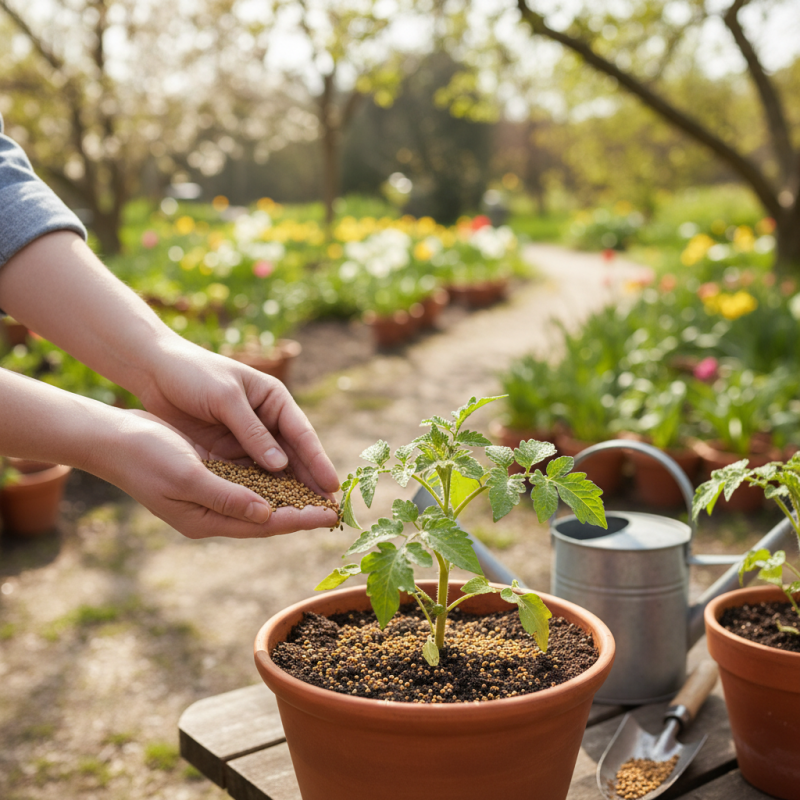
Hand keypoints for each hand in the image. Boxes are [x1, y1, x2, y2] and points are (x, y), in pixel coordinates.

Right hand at [98, 409, 337, 538]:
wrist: (113, 438)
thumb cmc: (147, 457)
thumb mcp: (189, 478)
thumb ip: (228, 498)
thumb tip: (267, 514)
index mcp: (207, 521)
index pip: (266, 525)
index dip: (300, 520)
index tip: (331, 516)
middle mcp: (213, 512)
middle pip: (269, 515)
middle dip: (302, 510)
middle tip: (337, 506)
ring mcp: (211, 493)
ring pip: (261, 497)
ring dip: (290, 493)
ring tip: (322, 489)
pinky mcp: (210, 473)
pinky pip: (248, 478)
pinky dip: (271, 476)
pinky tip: (292, 468)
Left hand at [137, 336, 338, 492]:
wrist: (155, 369)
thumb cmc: (193, 374)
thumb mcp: (225, 399)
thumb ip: (251, 432)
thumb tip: (280, 466)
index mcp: (274, 399)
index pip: (302, 434)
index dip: (317, 461)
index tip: (331, 484)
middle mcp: (266, 420)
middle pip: (293, 456)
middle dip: (310, 482)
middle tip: (327, 510)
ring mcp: (247, 437)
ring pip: (274, 470)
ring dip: (288, 491)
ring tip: (305, 516)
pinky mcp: (227, 450)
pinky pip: (249, 474)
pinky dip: (260, 491)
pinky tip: (269, 510)